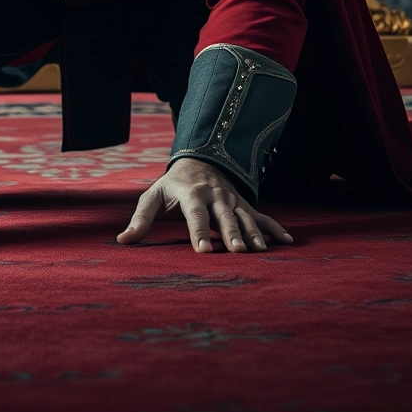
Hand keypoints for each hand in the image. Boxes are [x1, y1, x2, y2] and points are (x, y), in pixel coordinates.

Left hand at [117, 157, 293, 253]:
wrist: (199, 160)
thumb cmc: (172, 186)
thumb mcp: (153, 196)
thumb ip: (140, 219)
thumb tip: (123, 241)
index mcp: (192, 194)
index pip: (195, 215)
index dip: (198, 232)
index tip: (203, 251)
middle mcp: (215, 196)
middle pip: (224, 217)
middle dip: (231, 234)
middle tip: (238, 251)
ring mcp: (232, 200)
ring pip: (244, 217)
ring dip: (253, 233)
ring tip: (260, 251)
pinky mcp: (243, 205)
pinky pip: (261, 217)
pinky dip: (275, 228)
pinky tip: (288, 242)